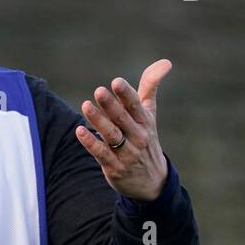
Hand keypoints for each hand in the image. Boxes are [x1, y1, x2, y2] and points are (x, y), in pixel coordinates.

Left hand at [75, 58, 171, 201]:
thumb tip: (165, 62)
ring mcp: (127, 153)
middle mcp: (138, 137)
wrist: (153, 182)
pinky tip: (80, 130)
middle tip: (98, 91)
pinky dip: (90, 143)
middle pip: (123, 119)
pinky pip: (101, 153)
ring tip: (86, 105)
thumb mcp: (150, 114)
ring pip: (111, 135)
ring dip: (99, 121)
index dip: (127, 94)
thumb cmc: (146, 139)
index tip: (117, 82)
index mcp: (145, 122)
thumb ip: (151, 87)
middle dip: (111, 105)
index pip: (136, 106)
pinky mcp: (114, 167)